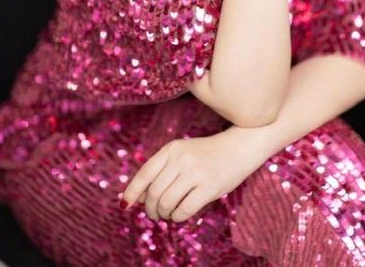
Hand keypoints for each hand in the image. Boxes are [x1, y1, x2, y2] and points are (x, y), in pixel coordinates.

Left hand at [119, 129, 263, 222]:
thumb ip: (162, 172)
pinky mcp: (210, 186)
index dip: (132, 191)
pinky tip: (180, 214)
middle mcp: (182, 158)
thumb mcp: (182, 155)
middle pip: (154, 192)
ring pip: (167, 202)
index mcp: (172, 148)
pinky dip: (178, 217)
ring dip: (164, 214)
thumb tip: (139, 198)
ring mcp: (196, 171)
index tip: (125, 204)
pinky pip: (184, 210)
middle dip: (150, 208)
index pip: (145, 172)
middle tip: (155, 214)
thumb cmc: (207, 154)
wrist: (240, 146)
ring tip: (168, 214)